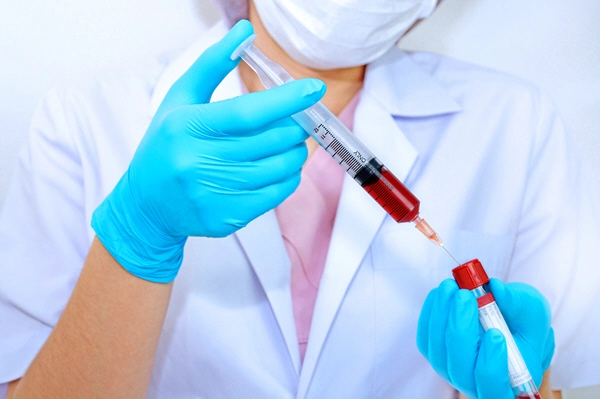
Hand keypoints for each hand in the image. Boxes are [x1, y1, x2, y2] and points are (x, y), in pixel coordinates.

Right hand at [91, 20, 325, 282]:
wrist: (146, 205)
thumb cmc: (166, 145)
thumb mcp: (180, 100)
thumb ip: (212, 65)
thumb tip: (244, 31)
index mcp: (186, 127)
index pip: (247, 112)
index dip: (286, 100)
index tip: (313, 89)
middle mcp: (197, 162)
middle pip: (269, 141)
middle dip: (296, 127)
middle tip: (299, 120)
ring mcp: (212, 194)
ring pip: (279, 169)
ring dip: (295, 152)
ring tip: (289, 143)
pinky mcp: (226, 218)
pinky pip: (276, 195)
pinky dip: (289, 178)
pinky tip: (281, 168)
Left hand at [417, 278, 554, 398]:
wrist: (507, 321)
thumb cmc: (524, 322)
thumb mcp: (532, 311)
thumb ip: (517, 304)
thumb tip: (496, 288)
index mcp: (509, 383)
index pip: (494, 390)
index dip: (491, 368)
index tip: (495, 334)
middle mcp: (476, 383)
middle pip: (461, 370)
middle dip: (460, 330)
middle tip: (464, 296)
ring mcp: (452, 369)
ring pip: (439, 353)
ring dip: (441, 317)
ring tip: (451, 287)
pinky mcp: (435, 353)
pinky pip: (426, 338)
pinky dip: (431, 314)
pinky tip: (441, 293)